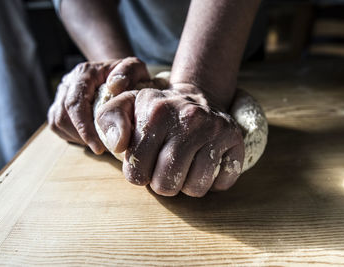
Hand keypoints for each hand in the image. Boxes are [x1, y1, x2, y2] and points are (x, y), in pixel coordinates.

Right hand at [47, 57, 149, 153]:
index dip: (84, 128)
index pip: (75, 103)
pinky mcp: (60, 107)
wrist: (120, 73)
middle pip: (63, 116)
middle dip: (82, 137)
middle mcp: (68, 83)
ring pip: (58, 123)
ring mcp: (61, 96)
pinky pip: (60, 127)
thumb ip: (129, 72)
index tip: (98, 147)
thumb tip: (114, 87)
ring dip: (78, 138)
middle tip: (105, 148)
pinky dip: (75, 137)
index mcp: (84, 73)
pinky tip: (93, 138)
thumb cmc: (129, 74)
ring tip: (101, 142)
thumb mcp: (136, 68)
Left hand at [96, 83, 244, 196]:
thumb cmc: (156, 110)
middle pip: (167, 184)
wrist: (195, 96)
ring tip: (184, 166)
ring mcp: (215, 129)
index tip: (145, 163)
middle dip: (162, 184)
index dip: (139, 175)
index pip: (137, 173)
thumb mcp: (126, 106)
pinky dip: (213, 182)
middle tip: (164, 168)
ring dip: (187, 184)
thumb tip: (118, 146)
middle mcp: (189, 119)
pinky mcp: (235, 139)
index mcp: (156, 112)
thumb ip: (109, 121)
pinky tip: (206, 164)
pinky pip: (222, 182)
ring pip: (195, 187)